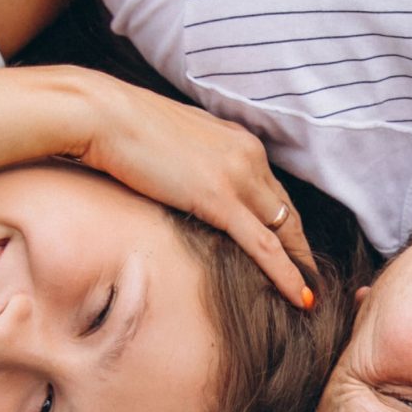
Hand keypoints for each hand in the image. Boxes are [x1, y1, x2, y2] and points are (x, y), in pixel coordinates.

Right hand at [63, 71, 317, 305]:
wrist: (101, 113)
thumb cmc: (121, 124)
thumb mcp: (172, 141)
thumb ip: (193, 160)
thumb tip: (188, 181)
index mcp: (237, 140)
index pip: (272, 190)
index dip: (285, 224)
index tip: (292, 251)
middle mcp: (248, 155)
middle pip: (286, 211)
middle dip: (300, 249)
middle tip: (310, 281)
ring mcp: (237, 177)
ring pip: (283, 230)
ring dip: (300, 267)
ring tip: (310, 298)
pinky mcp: (220, 198)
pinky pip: (264, 246)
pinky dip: (287, 275)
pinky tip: (301, 298)